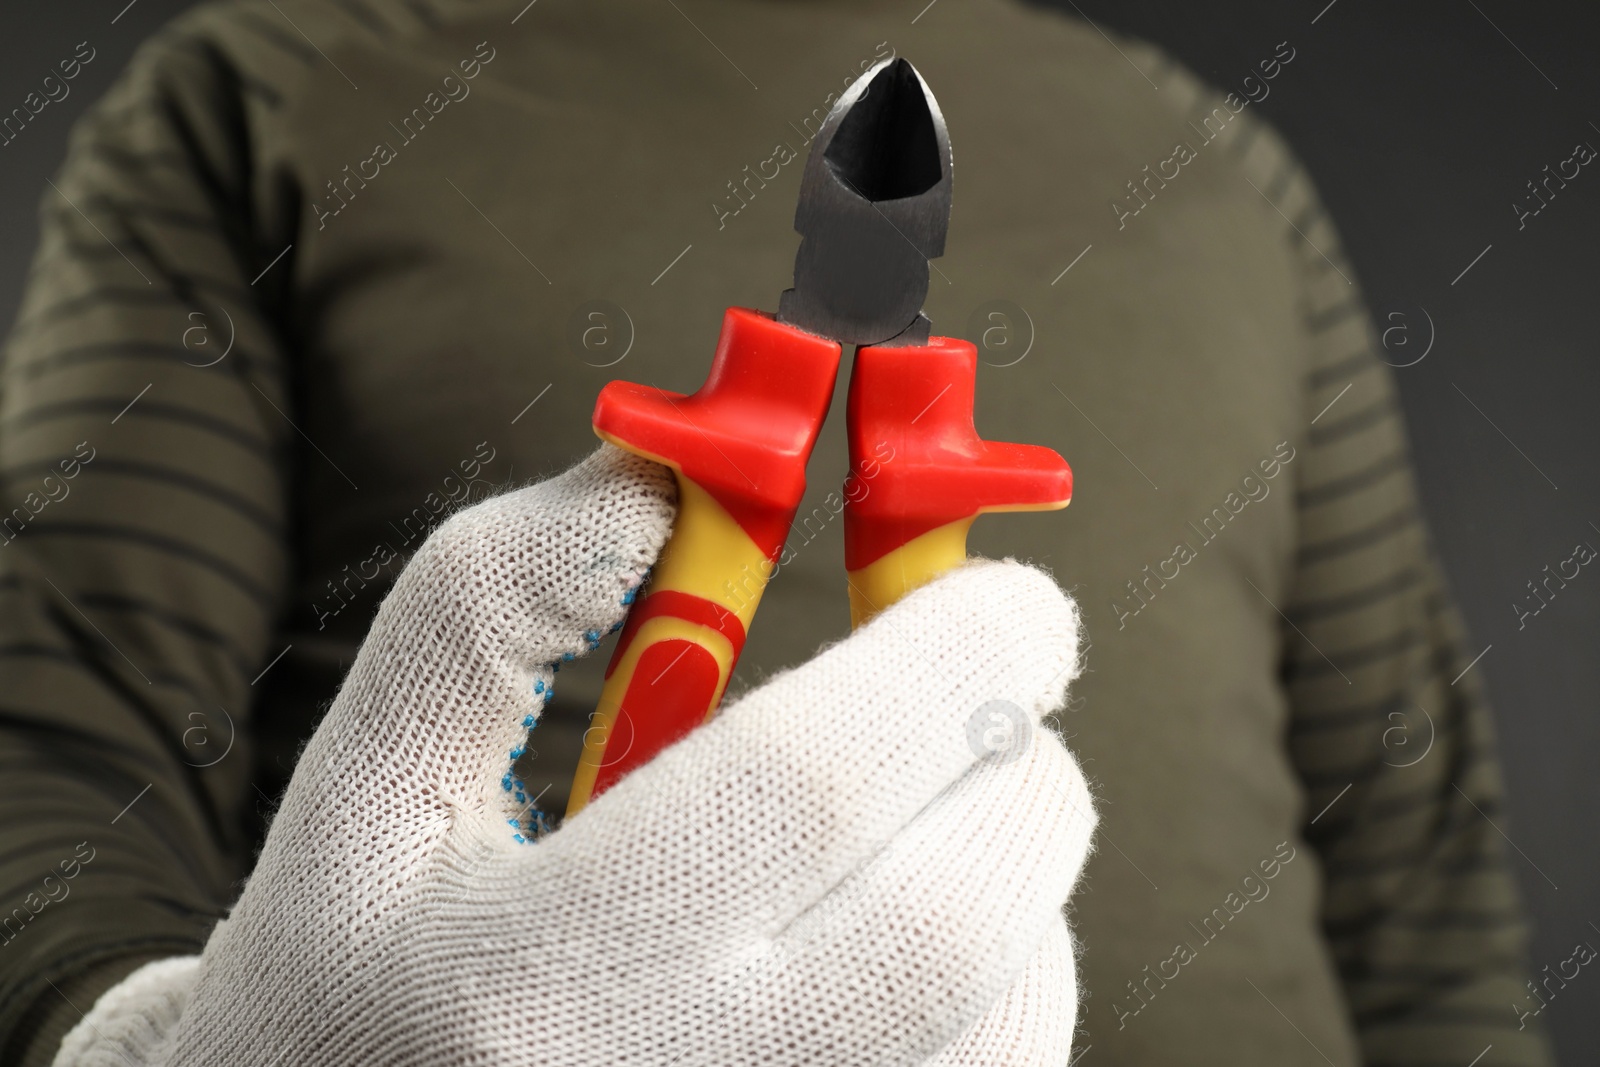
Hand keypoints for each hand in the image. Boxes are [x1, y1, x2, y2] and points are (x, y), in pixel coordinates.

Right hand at [56, 445, 1095, 1065]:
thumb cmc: (366, 963)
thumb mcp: (374, 775)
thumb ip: (495, 602)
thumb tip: (663, 484)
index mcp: (531, 976)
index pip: (805, 788)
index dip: (939, 655)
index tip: (1006, 593)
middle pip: (949, 917)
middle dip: (1013, 758)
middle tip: (994, 683)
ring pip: (1009, 999)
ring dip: (1016, 858)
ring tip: (923, 806)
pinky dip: (1015, 966)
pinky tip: (917, 922)